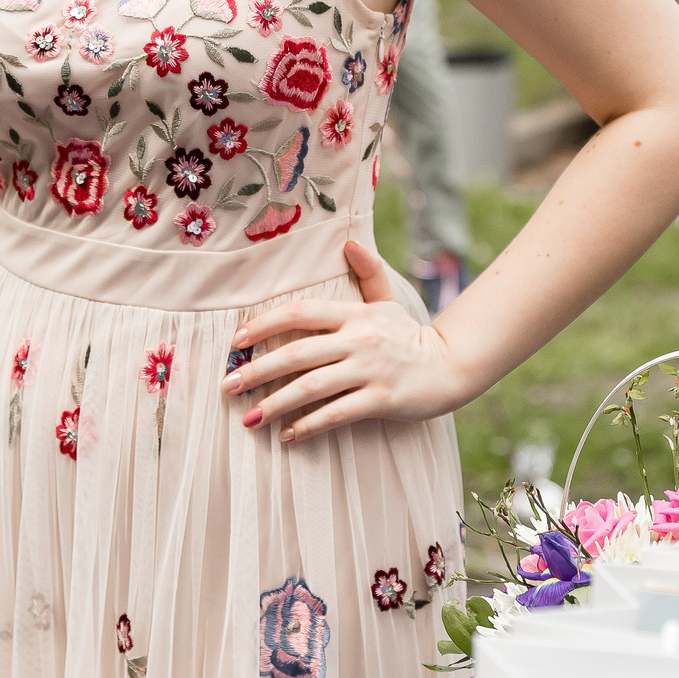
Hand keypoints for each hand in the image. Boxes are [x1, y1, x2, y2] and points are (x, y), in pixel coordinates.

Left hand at [225, 239, 470, 444]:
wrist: (450, 366)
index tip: (236, 341)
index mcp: (355, 314)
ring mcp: (370, 370)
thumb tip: (349, 242)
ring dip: (275, 404)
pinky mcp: (381, 399)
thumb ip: (368, 273)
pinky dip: (308, 425)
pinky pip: (336, 414)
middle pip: (297, 353)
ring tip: (249, 418)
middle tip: (228, 386)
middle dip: (257, 370)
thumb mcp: (388, 302)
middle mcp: (359, 339)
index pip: (301, 313)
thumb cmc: (410, 336)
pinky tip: (287, 435)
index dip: (265, 324)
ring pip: (311, 387)